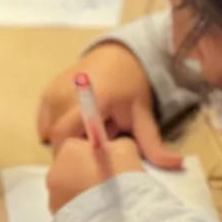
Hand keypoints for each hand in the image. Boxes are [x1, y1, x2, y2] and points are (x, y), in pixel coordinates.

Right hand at [37, 43, 181, 168]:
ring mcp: (54, 90)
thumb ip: (154, 145)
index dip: (73, 153)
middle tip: (92, 144)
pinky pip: (43, 122)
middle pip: (56, 137)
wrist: (118, 56)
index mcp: (91, 99)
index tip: (89, 158)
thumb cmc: (131, 87)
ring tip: (87, 130)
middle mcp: (67, 92)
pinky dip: (55, 129)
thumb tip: (177, 165)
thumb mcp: (143, 116)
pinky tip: (76, 124)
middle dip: (72, 148)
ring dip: (65, 138)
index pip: (65, 136)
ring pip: (48, 131)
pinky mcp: (47, 91)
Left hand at [47, 136, 144, 212]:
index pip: (80, 146)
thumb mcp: (126, 148)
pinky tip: (97, 215)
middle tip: (109, 184)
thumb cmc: (120, 178)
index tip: (110, 165)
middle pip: (72, 167)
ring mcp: (53, 195)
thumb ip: (115, 144)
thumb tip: (113, 149)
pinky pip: (69, 208)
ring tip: (105, 203)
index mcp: (69, 149)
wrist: (114, 219)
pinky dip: (80, 210)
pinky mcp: (56, 217)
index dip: (96, 155)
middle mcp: (55, 170)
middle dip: (86, 173)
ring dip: (82, 193)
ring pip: (69, 189)